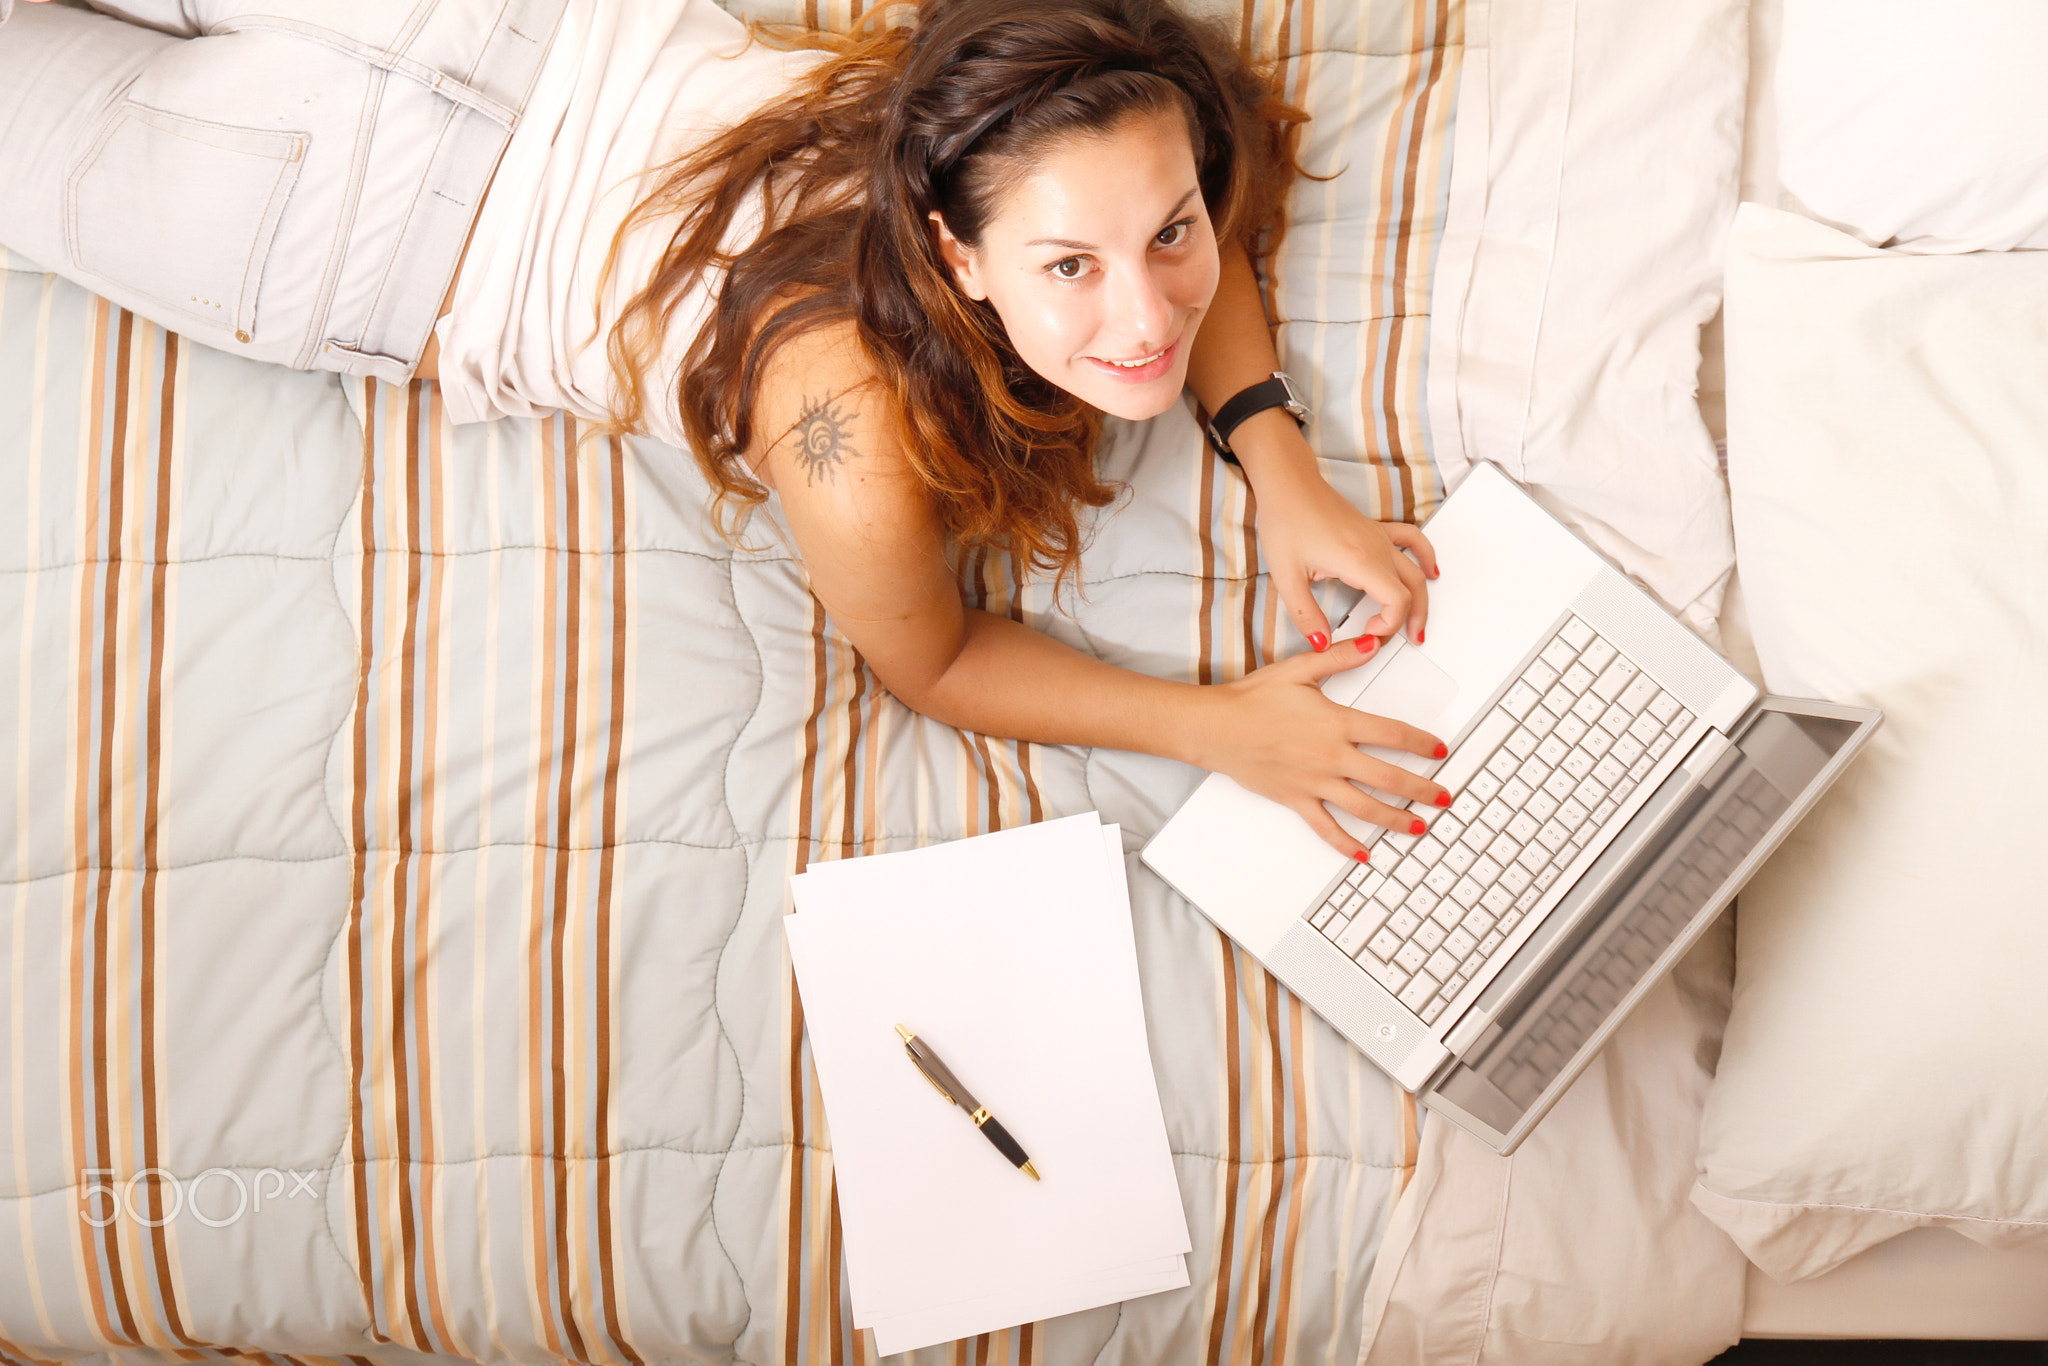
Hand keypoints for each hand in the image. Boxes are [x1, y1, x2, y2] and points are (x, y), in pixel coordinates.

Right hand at [1189, 635, 1449, 859]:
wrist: (1216, 727)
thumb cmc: (1252, 698)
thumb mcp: (1299, 670)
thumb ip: (1340, 657)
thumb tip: (1372, 643)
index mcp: (1337, 723)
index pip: (1393, 734)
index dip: (1421, 743)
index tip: (1439, 750)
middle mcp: (1331, 757)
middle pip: (1389, 778)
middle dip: (1422, 790)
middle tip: (1444, 798)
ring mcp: (1315, 782)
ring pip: (1365, 808)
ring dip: (1396, 820)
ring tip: (1419, 827)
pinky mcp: (1296, 799)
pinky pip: (1326, 827)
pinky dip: (1346, 844)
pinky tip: (1364, 855)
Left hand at [1252, 456, 1437, 648]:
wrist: (1287, 484)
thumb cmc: (1286, 520)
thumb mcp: (1286, 577)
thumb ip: (1306, 616)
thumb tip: (1321, 642)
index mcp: (1358, 561)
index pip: (1396, 601)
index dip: (1388, 625)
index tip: (1367, 634)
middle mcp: (1375, 547)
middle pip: (1411, 590)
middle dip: (1408, 620)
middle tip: (1401, 641)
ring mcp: (1378, 536)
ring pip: (1415, 570)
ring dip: (1422, 598)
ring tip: (1418, 623)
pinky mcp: (1374, 529)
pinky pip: (1412, 541)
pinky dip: (1426, 557)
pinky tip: (1431, 570)